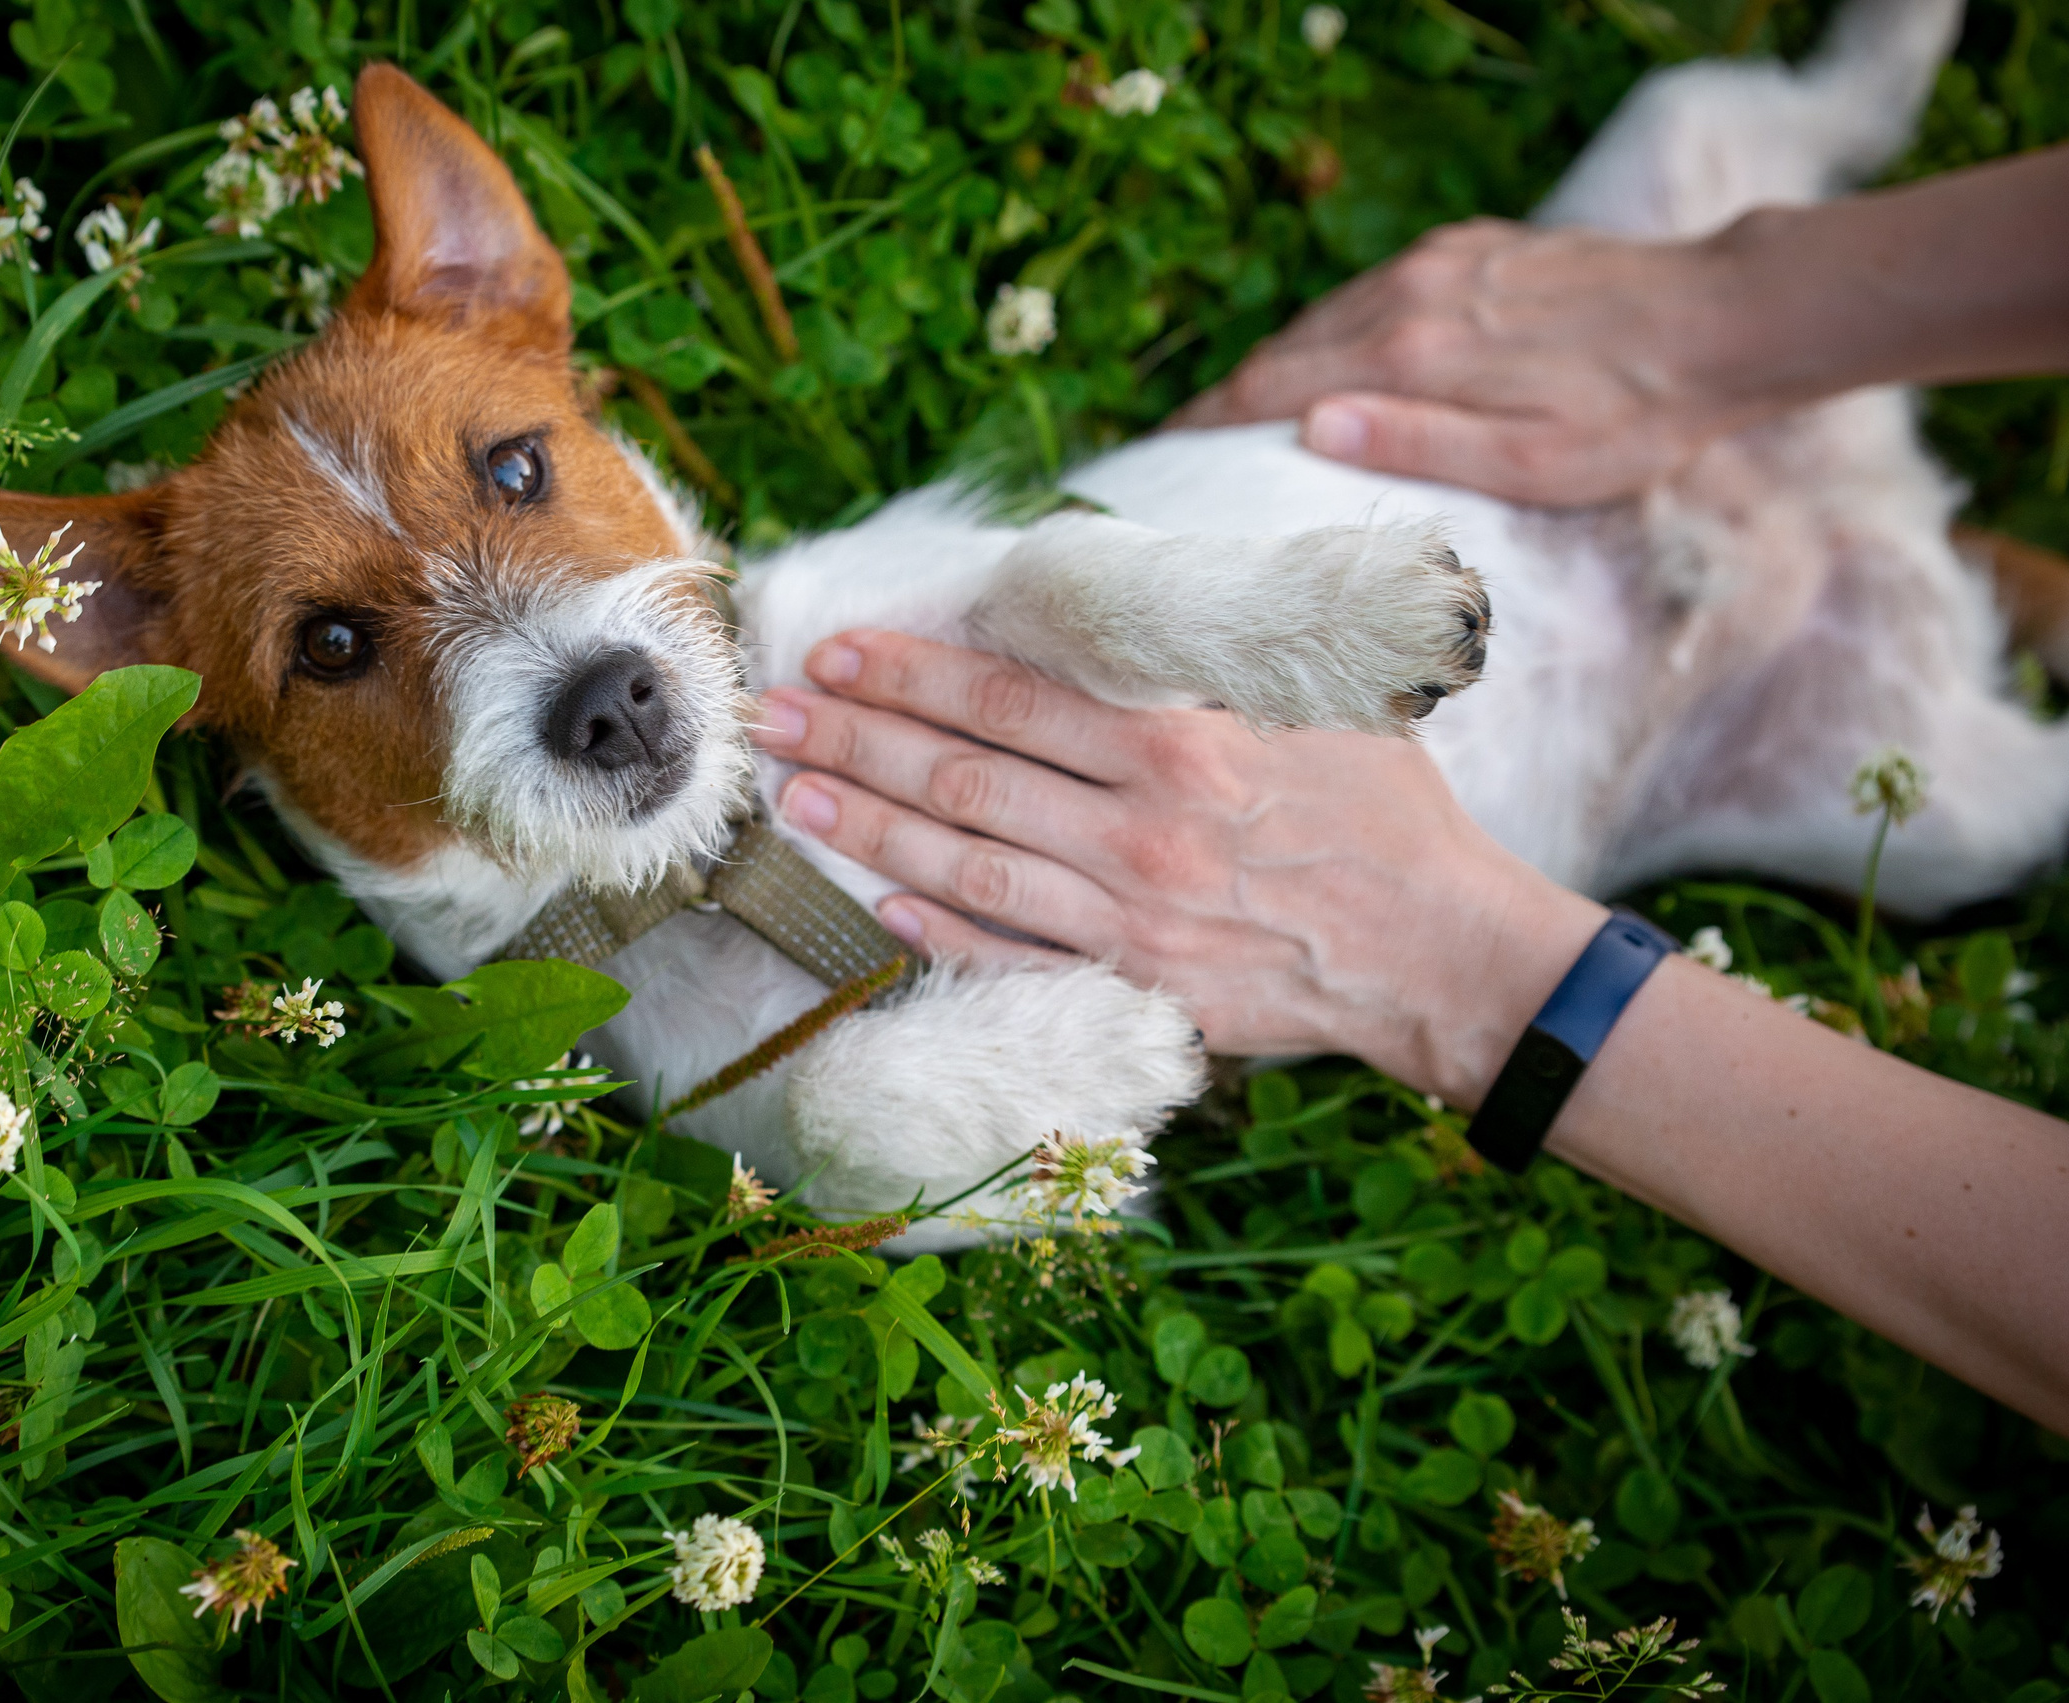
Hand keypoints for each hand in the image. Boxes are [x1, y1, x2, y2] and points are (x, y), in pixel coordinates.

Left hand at [753, 629, 1606, 1103]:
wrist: (1445, 950)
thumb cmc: (1385, 811)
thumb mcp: (1316, 698)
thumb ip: (1209, 654)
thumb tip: (1112, 597)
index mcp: (1179, 741)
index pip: (1008, 695)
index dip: (909, 673)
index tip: (838, 654)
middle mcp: (1142, 827)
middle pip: (965, 775)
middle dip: (856, 741)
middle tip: (774, 719)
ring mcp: (1134, 915)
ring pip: (971, 864)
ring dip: (872, 829)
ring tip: (796, 798)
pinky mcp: (1141, 987)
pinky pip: (1019, 958)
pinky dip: (944, 934)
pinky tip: (879, 907)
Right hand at [1166, 217, 1768, 504]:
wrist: (1721, 319)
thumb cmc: (1630, 416)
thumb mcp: (1527, 462)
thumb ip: (1414, 443)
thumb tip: (1306, 426)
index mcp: (1412, 354)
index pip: (1271, 388)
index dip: (1207, 425)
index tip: (1159, 457)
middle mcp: (1411, 294)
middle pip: (1284, 349)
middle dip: (1225, 398)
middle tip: (1179, 446)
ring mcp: (1441, 262)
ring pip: (1325, 316)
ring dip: (1277, 363)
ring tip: (1238, 411)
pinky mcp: (1472, 247)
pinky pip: (1373, 289)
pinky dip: (1334, 328)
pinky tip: (1334, 357)